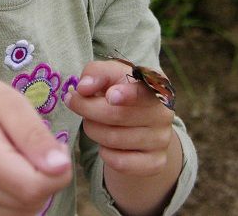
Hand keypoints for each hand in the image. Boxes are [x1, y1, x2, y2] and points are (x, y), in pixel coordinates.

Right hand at [0, 67, 72, 215]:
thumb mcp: (7, 100)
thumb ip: (34, 134)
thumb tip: (60, 167)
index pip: (34, 188)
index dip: (57, 172)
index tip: (55, 149)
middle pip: (30, 204)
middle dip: (43, 179)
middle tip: (32, 149)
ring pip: (20, 215)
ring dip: (28, 191)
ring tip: (14, 160)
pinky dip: (10, 202)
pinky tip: (1, 177)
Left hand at [64, 60, 174, 177]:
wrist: (137, 123)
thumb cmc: (119, 91)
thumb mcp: (109, 75)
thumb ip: (96, 73)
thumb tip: (84, 88)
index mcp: (156, 85)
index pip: (145, 91)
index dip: (128, 94)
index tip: (110, 96)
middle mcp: (164, 113)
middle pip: (117, 115)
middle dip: (87, 109)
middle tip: (74, 102)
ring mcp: (162, 140)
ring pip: (114, 139)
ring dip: (93, 130)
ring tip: (93, 122)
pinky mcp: (155, 163)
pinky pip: (120, 162)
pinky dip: (105, 153)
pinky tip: (106, 144)